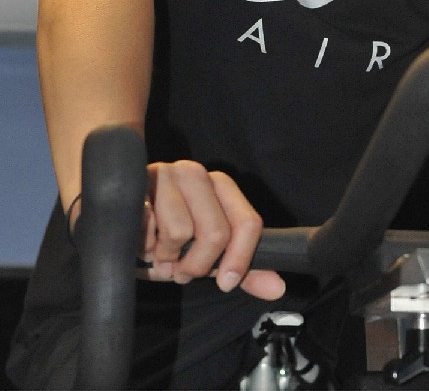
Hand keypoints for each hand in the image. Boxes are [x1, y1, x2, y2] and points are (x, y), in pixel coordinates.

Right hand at [138, 160, 285, 299]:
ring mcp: (165, 174)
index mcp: (220, 185)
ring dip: (166, 256)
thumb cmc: (169, 233)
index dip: (239, 259)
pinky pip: (146, 226)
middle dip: (196, 265)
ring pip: (180, 232)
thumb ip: (241, 268)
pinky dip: (144, 245)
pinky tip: (141, 240)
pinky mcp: (135, 182)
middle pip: (216, 233)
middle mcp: (196, 174)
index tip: (225, 282)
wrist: (119, 210)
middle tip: (180, 270)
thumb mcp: (208, 252)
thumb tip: (277, 287)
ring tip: (159, 253)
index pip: (248, 222)